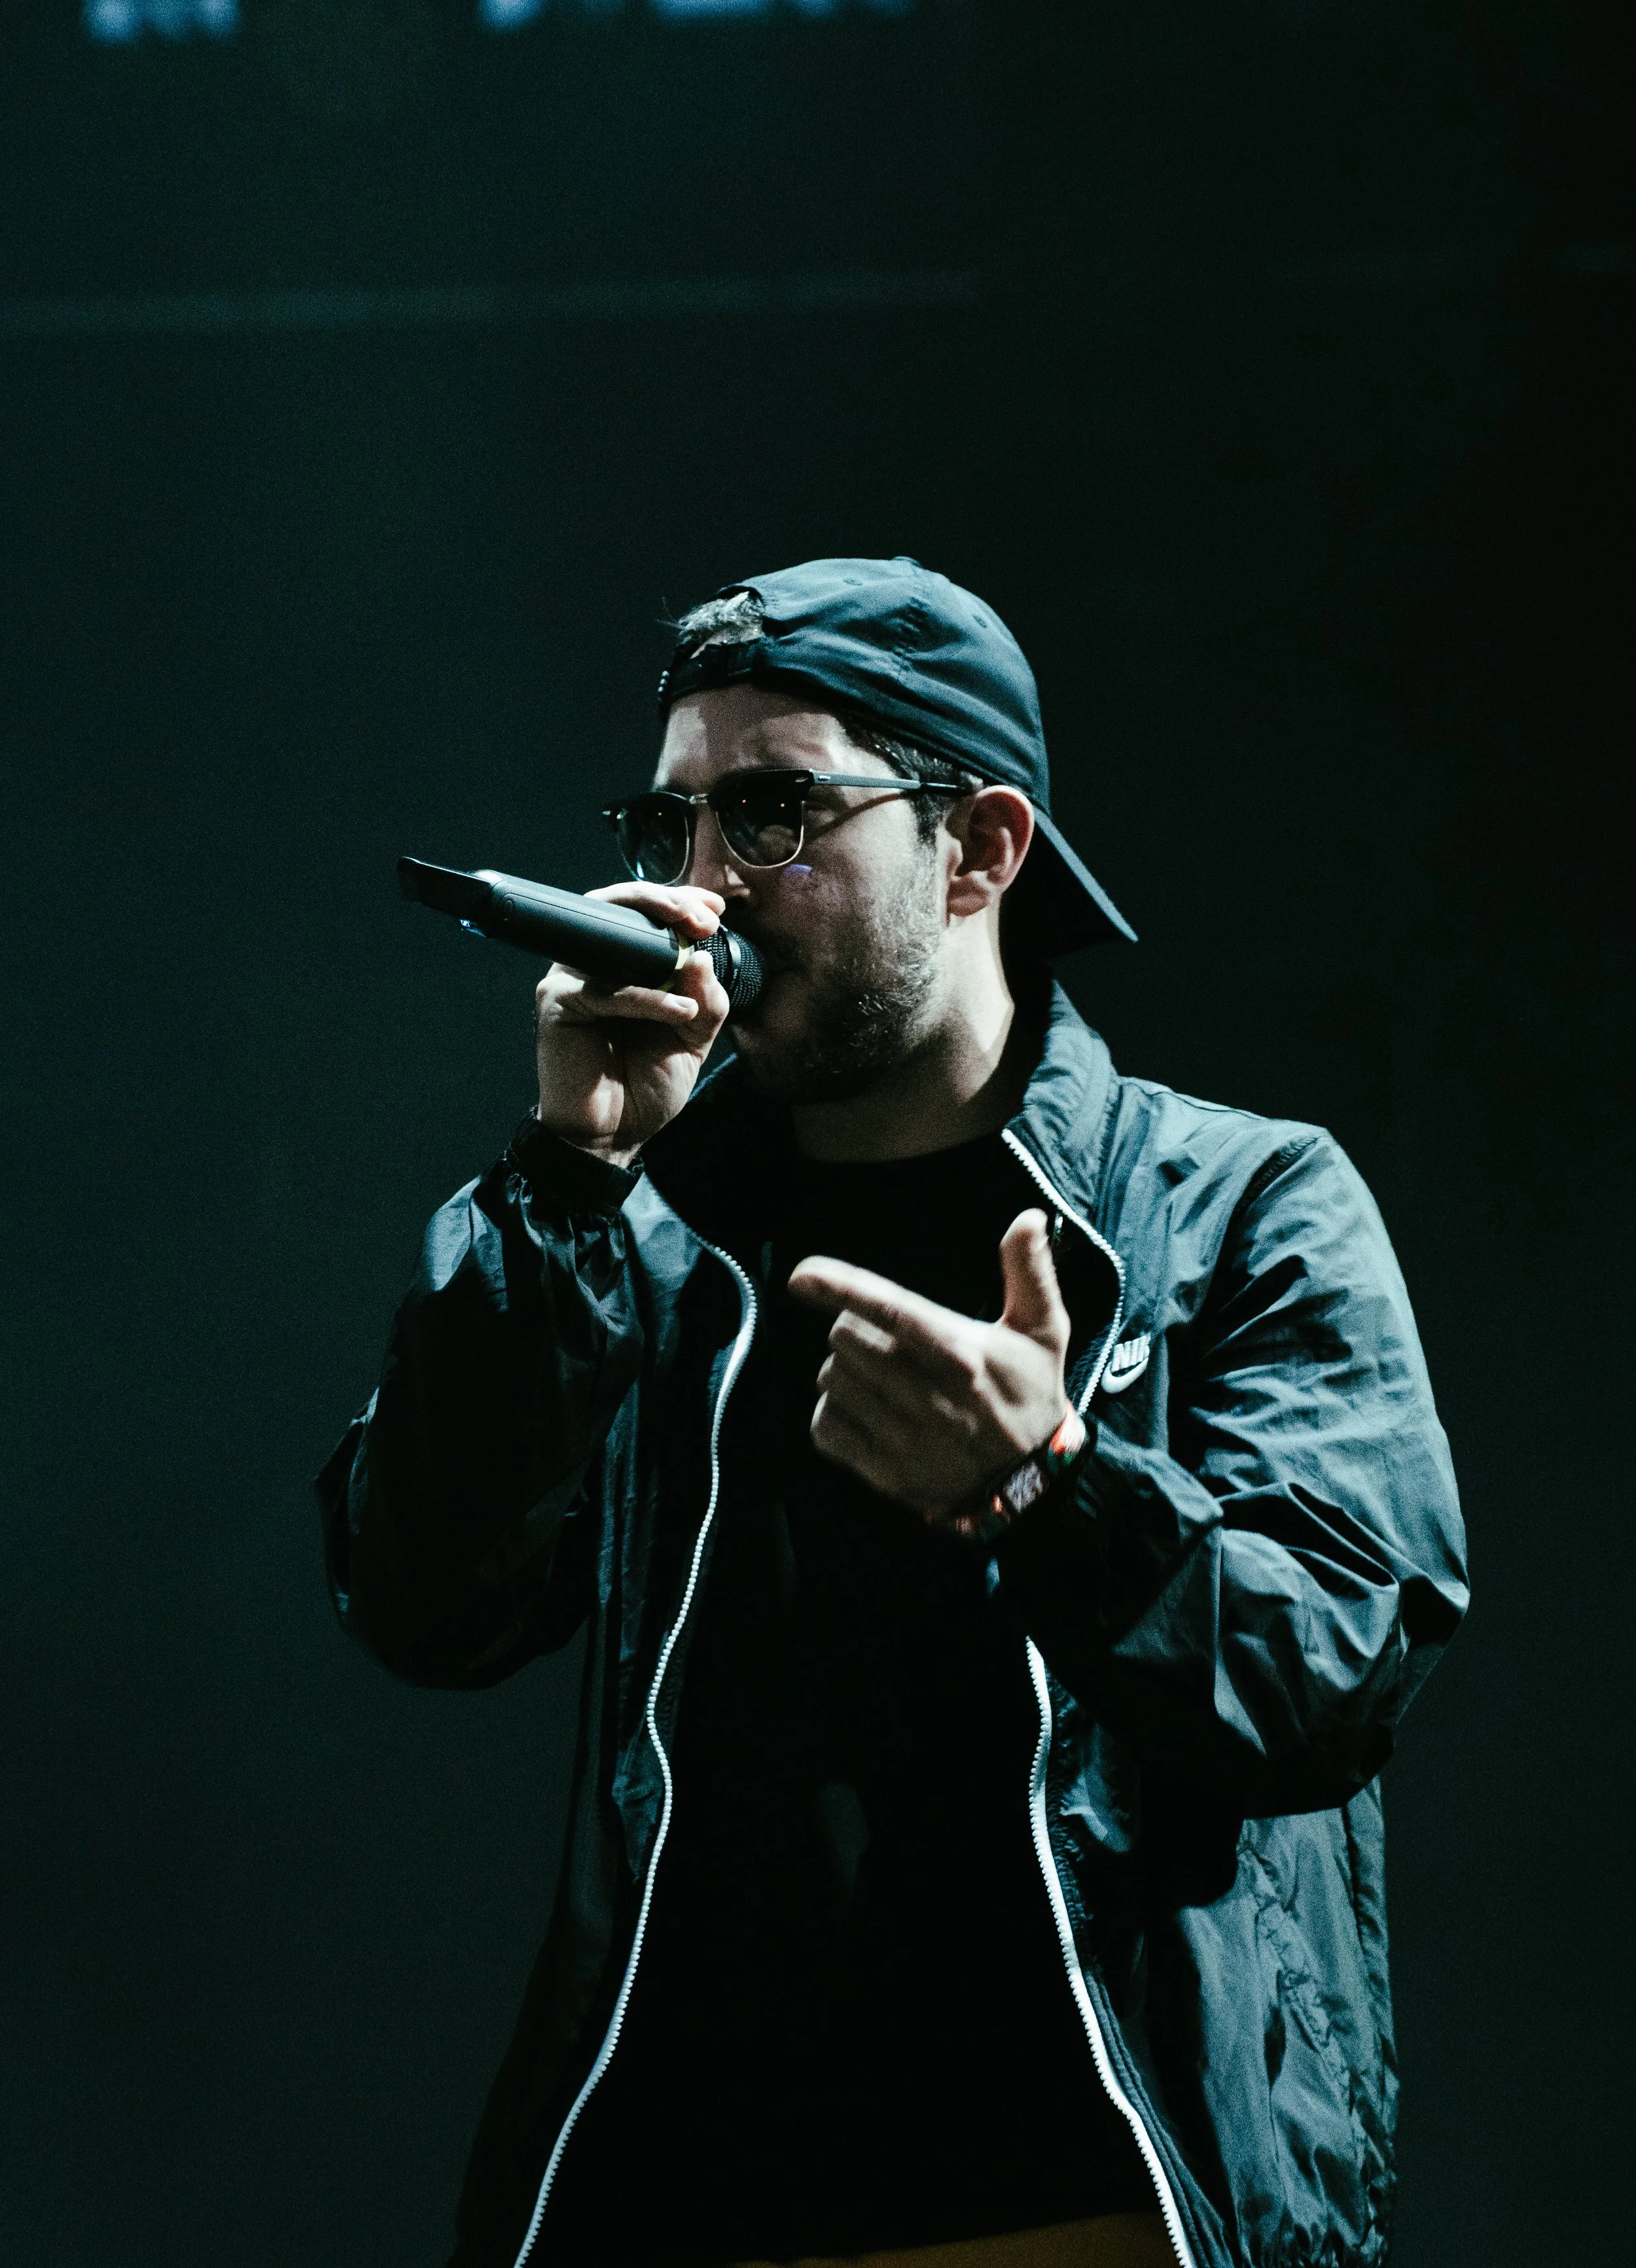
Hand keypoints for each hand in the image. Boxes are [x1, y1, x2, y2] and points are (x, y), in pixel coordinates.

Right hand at [535, 883, 729, 1164]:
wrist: (613, 1134)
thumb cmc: (645, 1084)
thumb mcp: (692, 1036)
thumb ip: (705, 997)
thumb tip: (701, 956)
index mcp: (624, 965)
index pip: (646, 915)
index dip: (680, 900)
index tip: (715, 911)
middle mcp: (593, 964)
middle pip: (620, 908)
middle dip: (668, 903)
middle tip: (703, 921)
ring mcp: (571, 980)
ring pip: (611, 940)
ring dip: (660, 943)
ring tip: (697, 959)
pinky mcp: (559, 1004)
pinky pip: (608, 991)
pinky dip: (649, 999)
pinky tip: (681, 1011)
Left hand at [788, 1209, 1072, 1533]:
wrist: (1030, 1484)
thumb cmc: (1029, 1395)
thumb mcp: (1043, 1331)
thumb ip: (1031, 1271)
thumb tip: (1029, 1217)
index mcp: (961, 1352)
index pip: (891, 1308)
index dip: (841, 1287)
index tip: (802, 1275)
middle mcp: (928, 1394)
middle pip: (846, 1339)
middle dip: (852, 1328)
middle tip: (882, 1339)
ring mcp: (903, 1436)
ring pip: (832, 1380)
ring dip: (844, 1370)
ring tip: (877, 1376)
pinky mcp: (884, 1471)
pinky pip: (825, 1428)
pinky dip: (832, 1414)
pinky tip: (862, 1409)